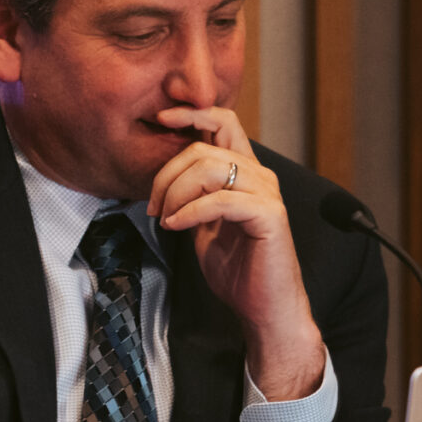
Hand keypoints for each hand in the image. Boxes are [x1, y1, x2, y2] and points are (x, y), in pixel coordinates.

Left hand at [145, 106, 324, 399]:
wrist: (265, 309)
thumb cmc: (238, 270)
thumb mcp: (204, 225)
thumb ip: (191, 197)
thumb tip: (163, 178)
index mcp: (246, 172)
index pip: (223, 122)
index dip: (192, 113)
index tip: (161, 117)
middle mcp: (260, 176)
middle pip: (204, 147)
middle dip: (167, 173)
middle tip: (152, 206)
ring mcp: (267, 194)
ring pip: (210, 168)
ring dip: (176, 192)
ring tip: (165, 218)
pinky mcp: (269, 215)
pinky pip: (220, 200)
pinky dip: (189, 211)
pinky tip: (175, 227)